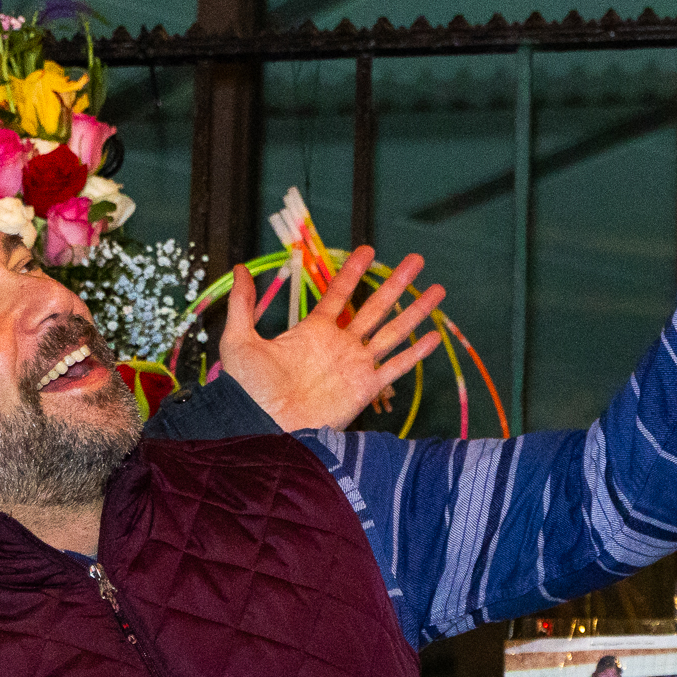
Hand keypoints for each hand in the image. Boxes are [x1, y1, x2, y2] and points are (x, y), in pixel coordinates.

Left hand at [217, 245, 446, 431]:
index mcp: (313, 330)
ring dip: (416, 311)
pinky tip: (433, 336)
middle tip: (416, 260)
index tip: (368, 250)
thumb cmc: (248, 389)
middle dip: (397, 283)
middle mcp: (340, 344)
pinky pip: (397, 367)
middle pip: (376, 306)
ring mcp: (356, 365)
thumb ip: (243, 303)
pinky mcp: (366, 388)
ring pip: (393, 331)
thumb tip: (240, 268)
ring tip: (437, 290)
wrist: (263, 425)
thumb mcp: (239, 340)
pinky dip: (416, 353)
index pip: (340, 293)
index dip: (353, 272)